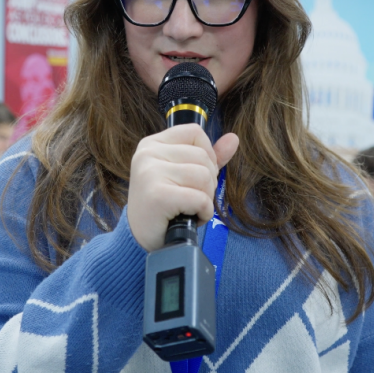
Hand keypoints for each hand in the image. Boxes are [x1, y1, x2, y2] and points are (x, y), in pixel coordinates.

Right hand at [127, 123, 238, 251]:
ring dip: (205, 199)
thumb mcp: (183, 175)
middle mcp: (148, 154)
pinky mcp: (157, 195)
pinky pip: (200, 198)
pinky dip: (203, 212)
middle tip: (189, 199)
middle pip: (203, 157)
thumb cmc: (163, 206)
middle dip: (207, 182)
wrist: (139, 239)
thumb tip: (234, 138)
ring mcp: (150, 173)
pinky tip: (190, 217)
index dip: (207, 155)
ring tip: (188, 208)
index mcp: (152, 144)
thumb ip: (208, 156)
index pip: (195, 133)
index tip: (195, 176)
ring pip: (204, 177)